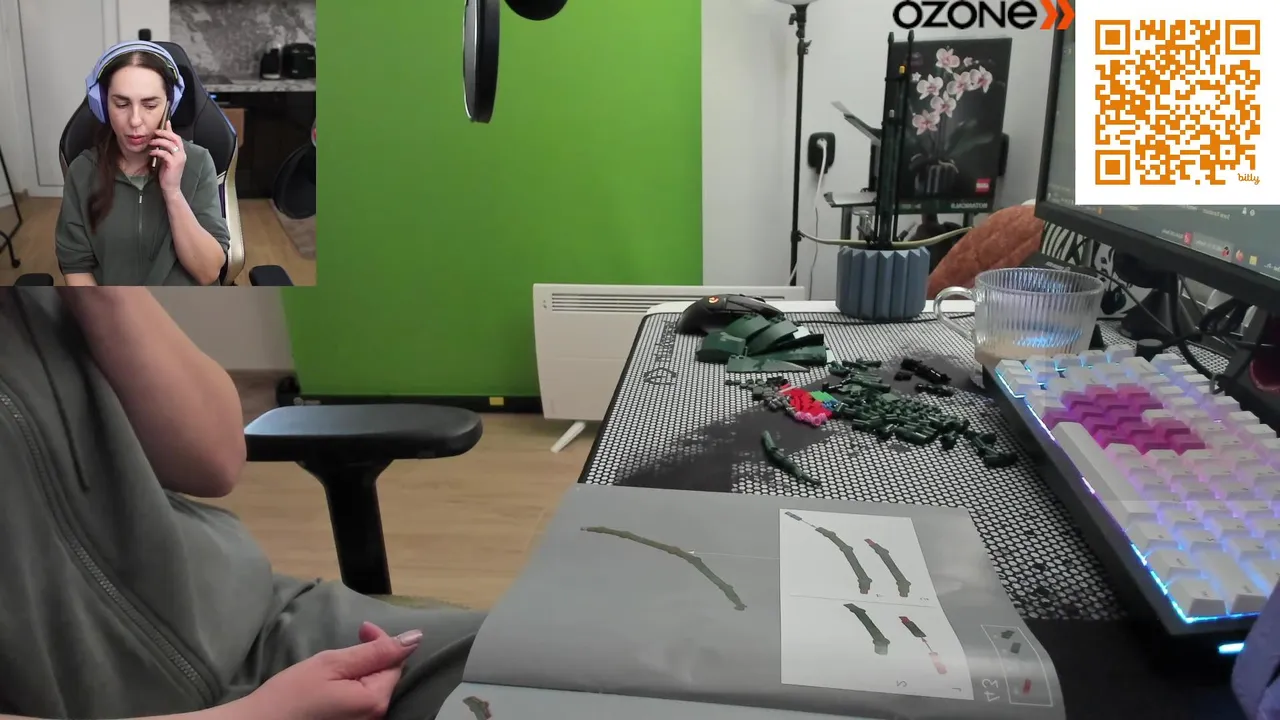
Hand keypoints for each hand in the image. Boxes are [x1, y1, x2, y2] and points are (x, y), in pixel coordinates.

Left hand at [149, 119, 185, 193]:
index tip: (165, 122)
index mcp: (181, 153)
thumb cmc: (168, 173)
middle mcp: (182, 154)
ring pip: (169, 144)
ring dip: (158, 141)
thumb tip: (161, 140)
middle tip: (155, 132)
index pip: (177, 137)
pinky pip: (164, 153)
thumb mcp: (167, 159)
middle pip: (175, 138)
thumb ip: (165, 149)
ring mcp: (179, 159)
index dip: (171, 129)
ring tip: (151, 143)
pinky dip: (156, 151)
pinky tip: (151, 152)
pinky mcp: (173, 164)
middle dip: (164, 133)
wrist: (171, 187)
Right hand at [235, 622, 421, 719]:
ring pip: (376, 688)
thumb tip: (415, 638)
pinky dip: (358, 685)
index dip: (381, 640)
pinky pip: (364, 701)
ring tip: (343, 661)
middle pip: (388, 676)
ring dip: (365, 669)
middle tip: (353, 639)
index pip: (396, 660)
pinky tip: (340, 681)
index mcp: (376, 701)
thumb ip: (375, 651)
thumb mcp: (332, 664)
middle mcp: (377, 717)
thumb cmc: (292, 693)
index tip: (360, 629)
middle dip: (374, 654)